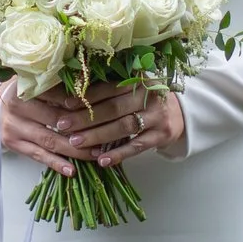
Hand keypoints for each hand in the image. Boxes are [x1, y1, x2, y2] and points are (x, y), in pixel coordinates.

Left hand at [30, 80, 183, 165]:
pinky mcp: (160, 136)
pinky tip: (101, 160)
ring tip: (76, 142)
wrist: (179, 113)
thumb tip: (73, 93)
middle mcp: (148, 96)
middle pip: (113, 108)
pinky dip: (118, 154)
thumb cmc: (145, 100)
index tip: (65, 104)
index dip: (86, 96)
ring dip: (97, 135)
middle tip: (63, 125)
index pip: (109, 88)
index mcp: (138, 80)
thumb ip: (109, 90)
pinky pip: (137, 146)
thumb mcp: (132, 88)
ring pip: (123, 127)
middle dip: (86, 118)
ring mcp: (156, 116)